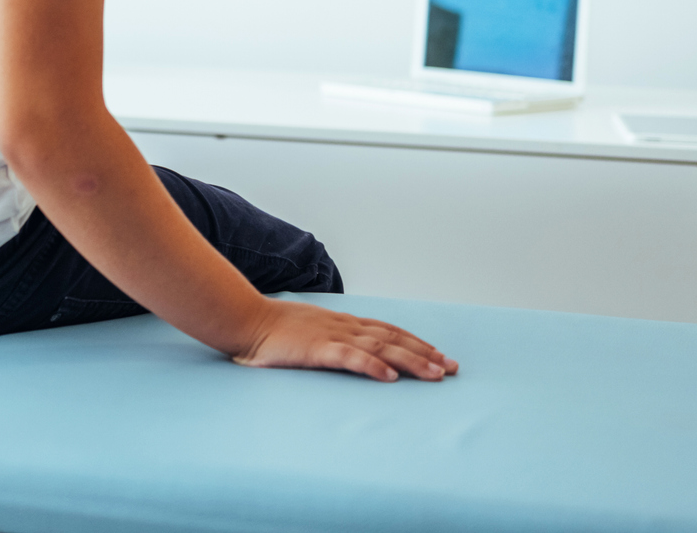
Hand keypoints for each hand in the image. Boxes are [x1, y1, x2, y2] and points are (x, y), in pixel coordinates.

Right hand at [233, 299, 458, 382]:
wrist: (245, 320)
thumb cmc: (272, 331)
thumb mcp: (308, 333)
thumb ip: (329, 342)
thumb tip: (347, 357)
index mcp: (342, 323)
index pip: (388, 330)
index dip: (415, 343)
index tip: (439, 356)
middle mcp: (344, 326)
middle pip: (394, 338)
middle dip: (425, 353)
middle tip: (452, 368)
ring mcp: (332, 336)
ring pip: (382, 347)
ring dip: (411, 360)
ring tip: (436, 374)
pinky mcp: (317, 349)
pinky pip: (351, 357)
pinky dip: (373, 365)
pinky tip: (390, 376)